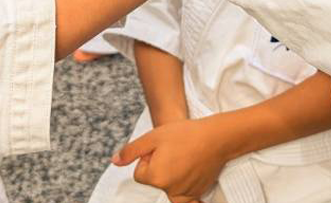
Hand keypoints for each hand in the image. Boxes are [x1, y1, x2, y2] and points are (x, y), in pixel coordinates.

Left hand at [112, 117, 226, 202]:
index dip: (147, 158)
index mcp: (155, 177)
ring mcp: (185, 194)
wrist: (216, 137)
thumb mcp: (152, 137)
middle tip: (174, 151)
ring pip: (168, 188)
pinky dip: (185, 197)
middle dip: (159, 167)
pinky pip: (186, 201)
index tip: (161, 148)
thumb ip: (131, 151)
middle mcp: (169, 190)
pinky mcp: (197, 193)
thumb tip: (114, 162)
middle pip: (155, 181)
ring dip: (172, 176)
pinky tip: (187, 186)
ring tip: (184, 158)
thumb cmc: (184, 134)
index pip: (140, 173)